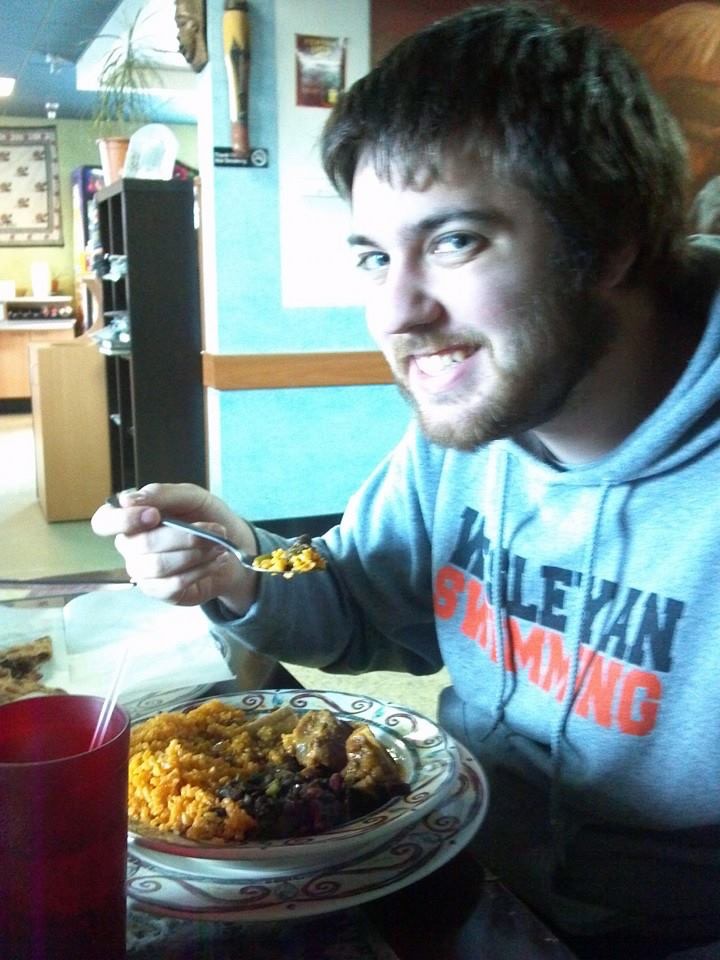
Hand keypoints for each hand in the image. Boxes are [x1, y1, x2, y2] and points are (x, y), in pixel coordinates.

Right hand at [90, 482, 258, 612]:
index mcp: (130, 517)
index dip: (123, 520)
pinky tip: (216, 560)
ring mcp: (142, 571)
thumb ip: (161, 494)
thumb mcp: (190, 496)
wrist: (233, 544)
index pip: (104, 521)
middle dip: (185, 536)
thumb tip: (127, 500)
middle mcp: (130, 545)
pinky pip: (174, 584)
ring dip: (196, 553)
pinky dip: (201, 570)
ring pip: (159, 565)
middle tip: (215, 529)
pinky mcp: (160, 591)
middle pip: (142, 544)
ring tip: (218, 545)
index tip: (155, 515)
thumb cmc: (205, 516)